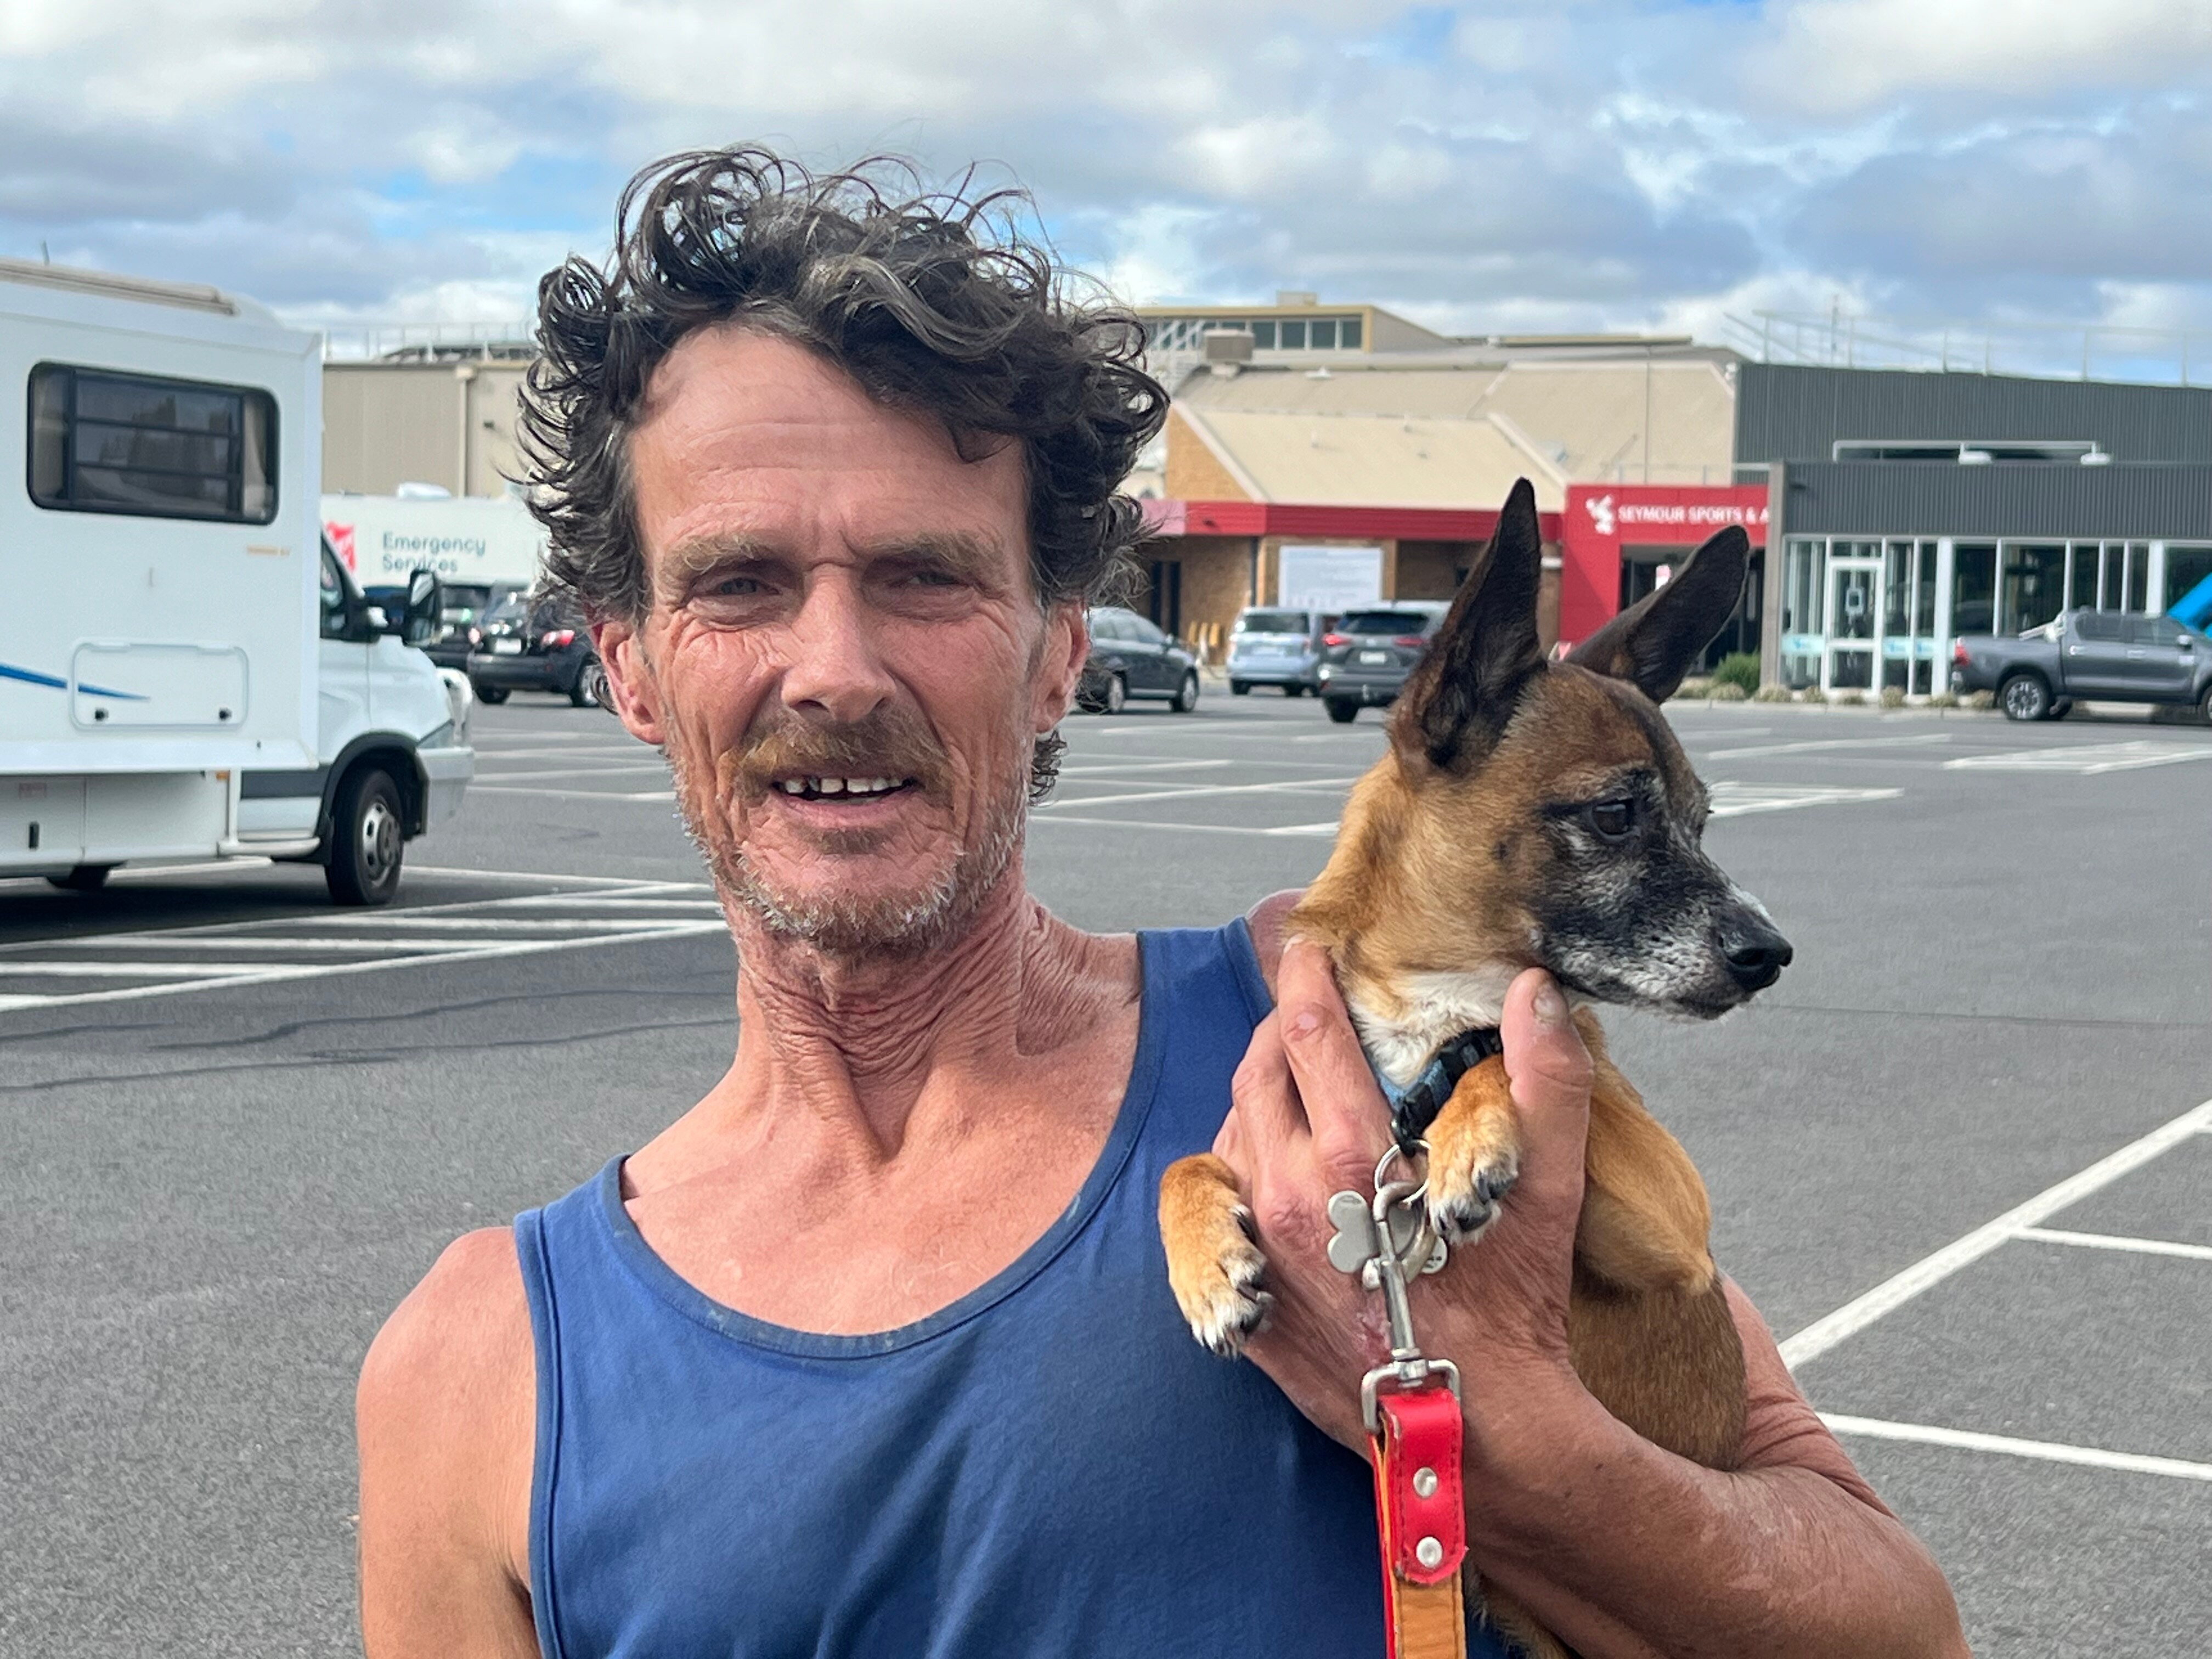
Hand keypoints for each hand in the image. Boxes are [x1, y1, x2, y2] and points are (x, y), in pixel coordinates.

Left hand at [1212, 941, 1598, 1455]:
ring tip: (1298, 1085)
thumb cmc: (1513, 1307)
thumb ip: (1546, 1080)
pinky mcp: (1243, 1295)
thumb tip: (1534, 990)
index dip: (1305, 977)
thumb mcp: (1543, 1189)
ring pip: (1232, 1131)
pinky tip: (1265, 1162)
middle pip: (1257, 1071)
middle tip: (1308, 1011)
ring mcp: (1255, 1246)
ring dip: (1260, 1097)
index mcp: (1352, 1154)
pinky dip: (1231, 1170)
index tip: (1309, 947)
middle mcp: (1286, 1192)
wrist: (1472, 1428)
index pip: (1306, 1031)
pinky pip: (1209, 1207)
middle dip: (1281, 1028)